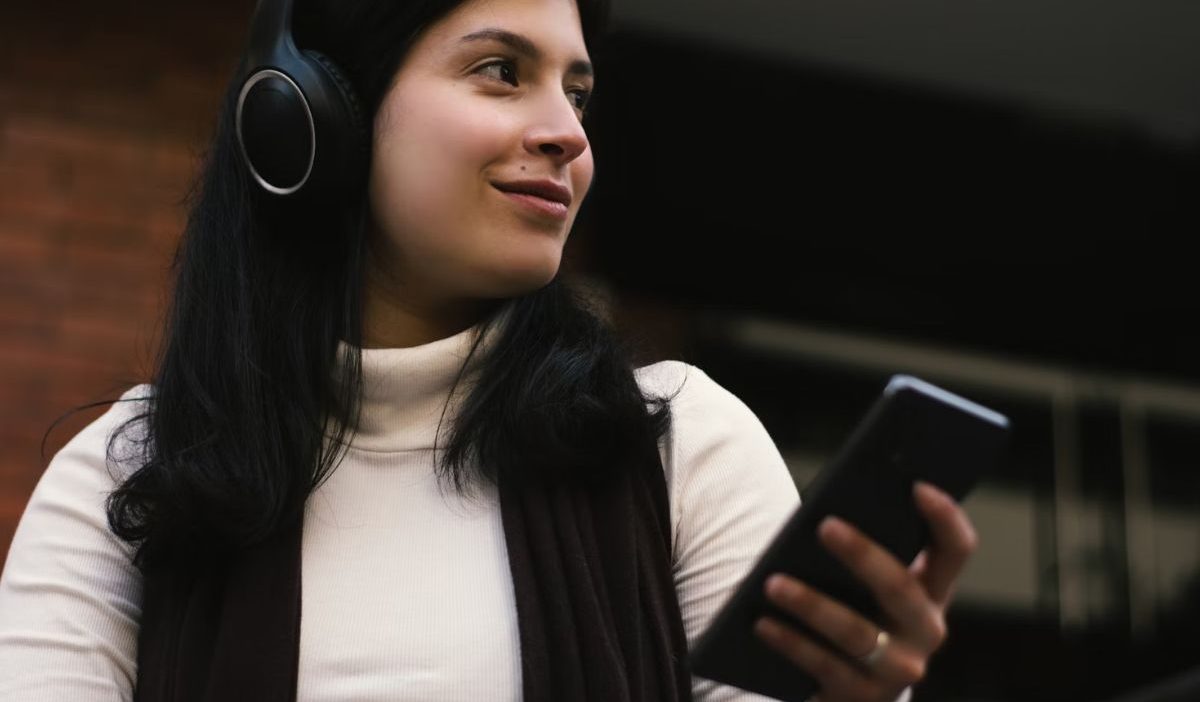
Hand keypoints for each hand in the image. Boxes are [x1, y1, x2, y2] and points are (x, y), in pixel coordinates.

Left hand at [754, 481, 977, 701]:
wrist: (848, 689)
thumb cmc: (852, 612)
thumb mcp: (866, 585)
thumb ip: (861, 555)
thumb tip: (823, 517)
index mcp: (932, 591)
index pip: (956, 549)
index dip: (944, 517)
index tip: (917, 486)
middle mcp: (927, 630)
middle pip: (900, 588)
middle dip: (862, 555)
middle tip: (824, 526)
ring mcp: (899, 668)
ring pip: (856, 632)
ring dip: (811, 605)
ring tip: (773, 583)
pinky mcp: (864, 696)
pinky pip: (824, 665)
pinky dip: (790, 642)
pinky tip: (762, 623)